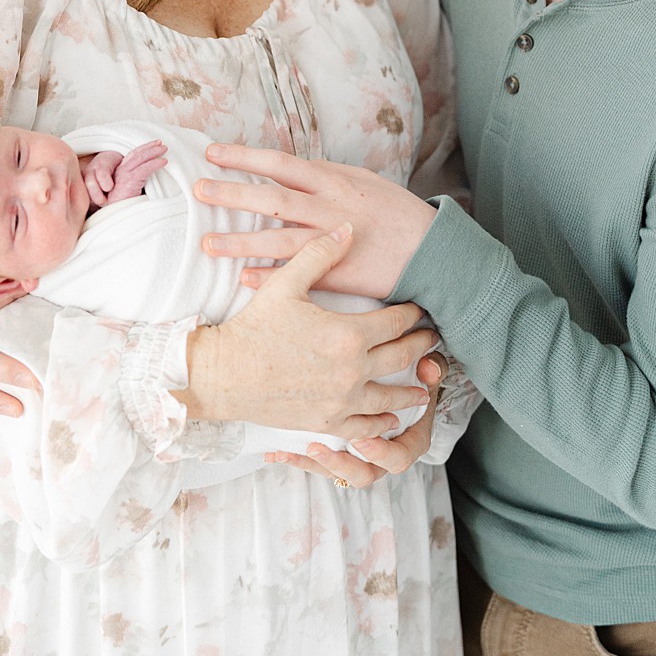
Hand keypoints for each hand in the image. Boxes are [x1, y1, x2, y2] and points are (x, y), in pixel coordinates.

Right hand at [86, 138, 165, 204]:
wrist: (112, 216)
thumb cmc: (120, 207)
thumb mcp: (128, 192)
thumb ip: (135, 184)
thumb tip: (153, 182)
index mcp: (119, 173)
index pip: (132, 156)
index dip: (142, 149)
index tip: (154, 146)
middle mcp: (120, 171)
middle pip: (136, 154)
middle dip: (149, 147)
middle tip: (161, 144)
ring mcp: (124, 175)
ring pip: (140, 158)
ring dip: (153, 152)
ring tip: (164, 149)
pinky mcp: (129, 181)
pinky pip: (144, 169)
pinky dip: (155, 163)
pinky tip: (163, 162)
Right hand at [177, 225, 439, 439]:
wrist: (224, 374)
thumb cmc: (253, 327)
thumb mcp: (284, 284)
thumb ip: (319, 254)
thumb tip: (347, 228)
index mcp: (348, 334)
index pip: (396, 321)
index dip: (412, 313)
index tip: (420, 309)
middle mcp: (354, 370)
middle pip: (403, 356)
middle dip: (421, 345)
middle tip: (431, 338)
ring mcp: (344, 399)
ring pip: (393, 395)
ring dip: (413, 389)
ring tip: (425, 385)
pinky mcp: (330, 421)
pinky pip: (369, 427)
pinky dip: (385, 422)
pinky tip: (392, 418)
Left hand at [197, 144, 436, 298]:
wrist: (436, 252)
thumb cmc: (397, 212)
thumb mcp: (364, 180)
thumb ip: (326, 174)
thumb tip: (289, 167)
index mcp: (334, 181)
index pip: (280, 164)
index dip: (244, 157)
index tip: (212, 153)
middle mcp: (330, 209)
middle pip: (271, 200)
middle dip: (231, 195)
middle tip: (198, 191)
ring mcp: (334, 244)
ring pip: (279, 242)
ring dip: (241, 244)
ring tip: (208, 244)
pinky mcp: (341, 275)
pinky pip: (299, 276)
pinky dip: (271, 278)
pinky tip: (244, 279)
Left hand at [263, 352, 448, 487]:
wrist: (388, 381)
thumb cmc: (407, 377)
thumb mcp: (422, 371)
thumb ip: (431, 368)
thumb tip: (430, 367)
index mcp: (407, 440)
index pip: (400, 457)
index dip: (382, 453)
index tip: (362, 440)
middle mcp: (381, 454)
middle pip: (365, 472)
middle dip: (341, 462)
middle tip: (319, 447)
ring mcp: (356, 455)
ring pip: (338, 473)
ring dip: (318, 464)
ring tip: (298, 450)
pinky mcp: (333, 449)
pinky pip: (315, 463)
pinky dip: (296, 457)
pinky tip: (276, 451)